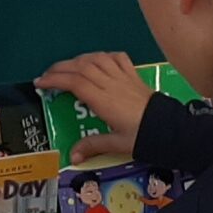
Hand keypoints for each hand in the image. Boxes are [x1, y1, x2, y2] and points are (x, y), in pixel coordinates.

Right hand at [37, 51, 152, 157]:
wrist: (171, 128)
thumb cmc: (144, 136)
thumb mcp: (117, 144)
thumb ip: (93, 146)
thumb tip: (72, 157)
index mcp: (104, 100)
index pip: (75, 82)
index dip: (55, 80)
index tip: (40, 83)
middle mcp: (111, 84)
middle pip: (82, 67)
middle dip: (61, 67)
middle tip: (47, 75)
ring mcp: (124, 77)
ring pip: (97, 59)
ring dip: (79, 59)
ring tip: (68, 67)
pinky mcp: (134, 75)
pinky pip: (117, 58)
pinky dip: (104, 55)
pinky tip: (97, 61)